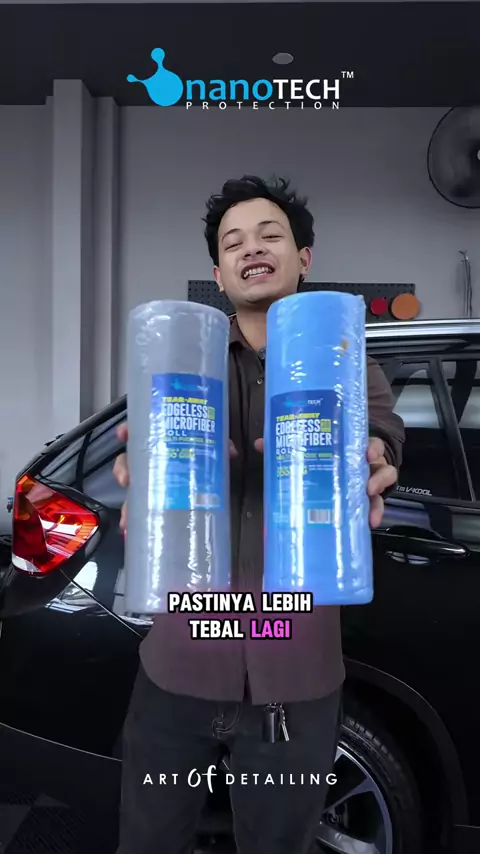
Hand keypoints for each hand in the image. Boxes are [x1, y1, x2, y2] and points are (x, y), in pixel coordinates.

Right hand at [113, 422, 238, 532]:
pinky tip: (129, 530)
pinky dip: (134, 520)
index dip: (128, 430)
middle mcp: (153, 461)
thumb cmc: (208, 454)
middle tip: (126, 479)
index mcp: (163, 443)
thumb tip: (230, 452)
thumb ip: (221, 446)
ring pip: (134, 489)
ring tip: (127, 517)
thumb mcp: (215, 446)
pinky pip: (142, 510)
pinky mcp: (158, 501)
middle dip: (124, 469)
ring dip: (127, 502)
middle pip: (131, 462)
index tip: (123, 434)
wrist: (215, 478)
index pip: (140, 432)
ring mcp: (154, 482)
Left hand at [254, 436, 396, 528]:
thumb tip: (260, 443)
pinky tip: (369, 524)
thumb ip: (286, 447)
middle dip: (378, 474)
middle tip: (368, 485)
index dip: (371, 447)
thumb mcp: (306, 454)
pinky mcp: (368, 501)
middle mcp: (365, 464)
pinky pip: (378, 506)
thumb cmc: (323, 462)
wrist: (333, 482)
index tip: (366, 453)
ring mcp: (370, 483)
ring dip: (379, 496)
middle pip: (380, 464)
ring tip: (370, 508)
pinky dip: (376, 514)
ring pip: (384, 484)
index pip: (368, 443)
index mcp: (352, 449)